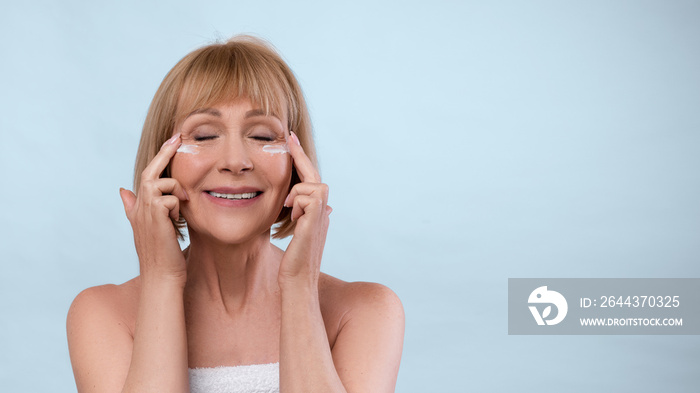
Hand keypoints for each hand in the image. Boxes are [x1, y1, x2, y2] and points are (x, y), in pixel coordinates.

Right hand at [119, 133, 189, 281]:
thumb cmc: (163, 256)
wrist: (162, 276)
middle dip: (165, 152)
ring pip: (164, 184)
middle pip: (150, 171)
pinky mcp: (155, 214)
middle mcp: (138, 207)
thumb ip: (139, 209)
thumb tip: (123, 191)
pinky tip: (177, 225)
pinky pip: (171, 198)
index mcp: (138, 208)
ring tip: (179, 217)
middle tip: (179, 138)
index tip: (173, 141)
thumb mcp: (153, 229)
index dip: (159, 157)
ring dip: (177, 195)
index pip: (147, 176)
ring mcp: (144, 210)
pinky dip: (178, 209)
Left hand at [279, 132, 331, 286]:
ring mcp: (322, 216)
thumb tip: (309, 206)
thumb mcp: (295, 234)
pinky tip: (292, 216)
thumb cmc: (292, 262)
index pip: (312, 181)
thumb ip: (301, 218)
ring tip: (287, 208)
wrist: (297, 281)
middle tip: (289, 137)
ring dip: (296, 192)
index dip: (302, 161)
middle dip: (301, 155)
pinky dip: (297, 201)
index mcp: (318, 213)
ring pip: (313, 185)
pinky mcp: (316, 220)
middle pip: (316, 176)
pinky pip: (308, 196)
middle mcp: (323, 211)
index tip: (291, 141)